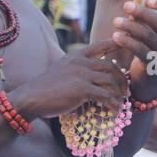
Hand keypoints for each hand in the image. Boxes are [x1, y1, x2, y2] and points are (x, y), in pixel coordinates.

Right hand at [7, 45, 131, 119]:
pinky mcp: (82, 89)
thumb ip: (76, 68)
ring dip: (118, 94)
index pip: (99, 46)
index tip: (126, 44)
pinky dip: (113, 105)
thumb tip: (92, 76)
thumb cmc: (45, 88)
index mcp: (75, 56)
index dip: (115, 44)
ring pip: (111, 81)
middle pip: (111, 67)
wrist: (30, 98)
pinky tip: (113, 112)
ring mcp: (82, 74)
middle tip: (125, 91)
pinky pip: (106, 96)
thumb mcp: (61, 70)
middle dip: (121, 79)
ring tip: (119, 104)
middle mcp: (80, 62)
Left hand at [110, 0, 156, 99]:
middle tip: (126, 6)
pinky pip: (140, 50)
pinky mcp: (154, 66)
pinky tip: (116, 36)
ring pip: (148, 36)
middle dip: (141, 13)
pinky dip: (127, 41)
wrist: (148, 79)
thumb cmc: (151, 47)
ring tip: (116, 21)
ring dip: (130, 26)